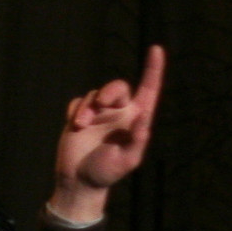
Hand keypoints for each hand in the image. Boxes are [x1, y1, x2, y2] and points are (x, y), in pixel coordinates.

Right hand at [50, 45, 163, 222]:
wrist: (79, 181)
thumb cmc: (107, 173)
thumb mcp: (127, 160)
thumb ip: (137, 140)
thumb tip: (145, 118)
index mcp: (135, 120)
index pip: (148, 90)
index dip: (153, 70)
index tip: (156, 49)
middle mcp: (119, 113)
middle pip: (117, 87)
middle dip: (109, 91)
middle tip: (101, 104)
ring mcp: (99, 114)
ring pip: (95, 94)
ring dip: (88, 107)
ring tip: (81, 125)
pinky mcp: (80, 116)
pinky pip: (78, 101)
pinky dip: (75, 110)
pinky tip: (75, 125)